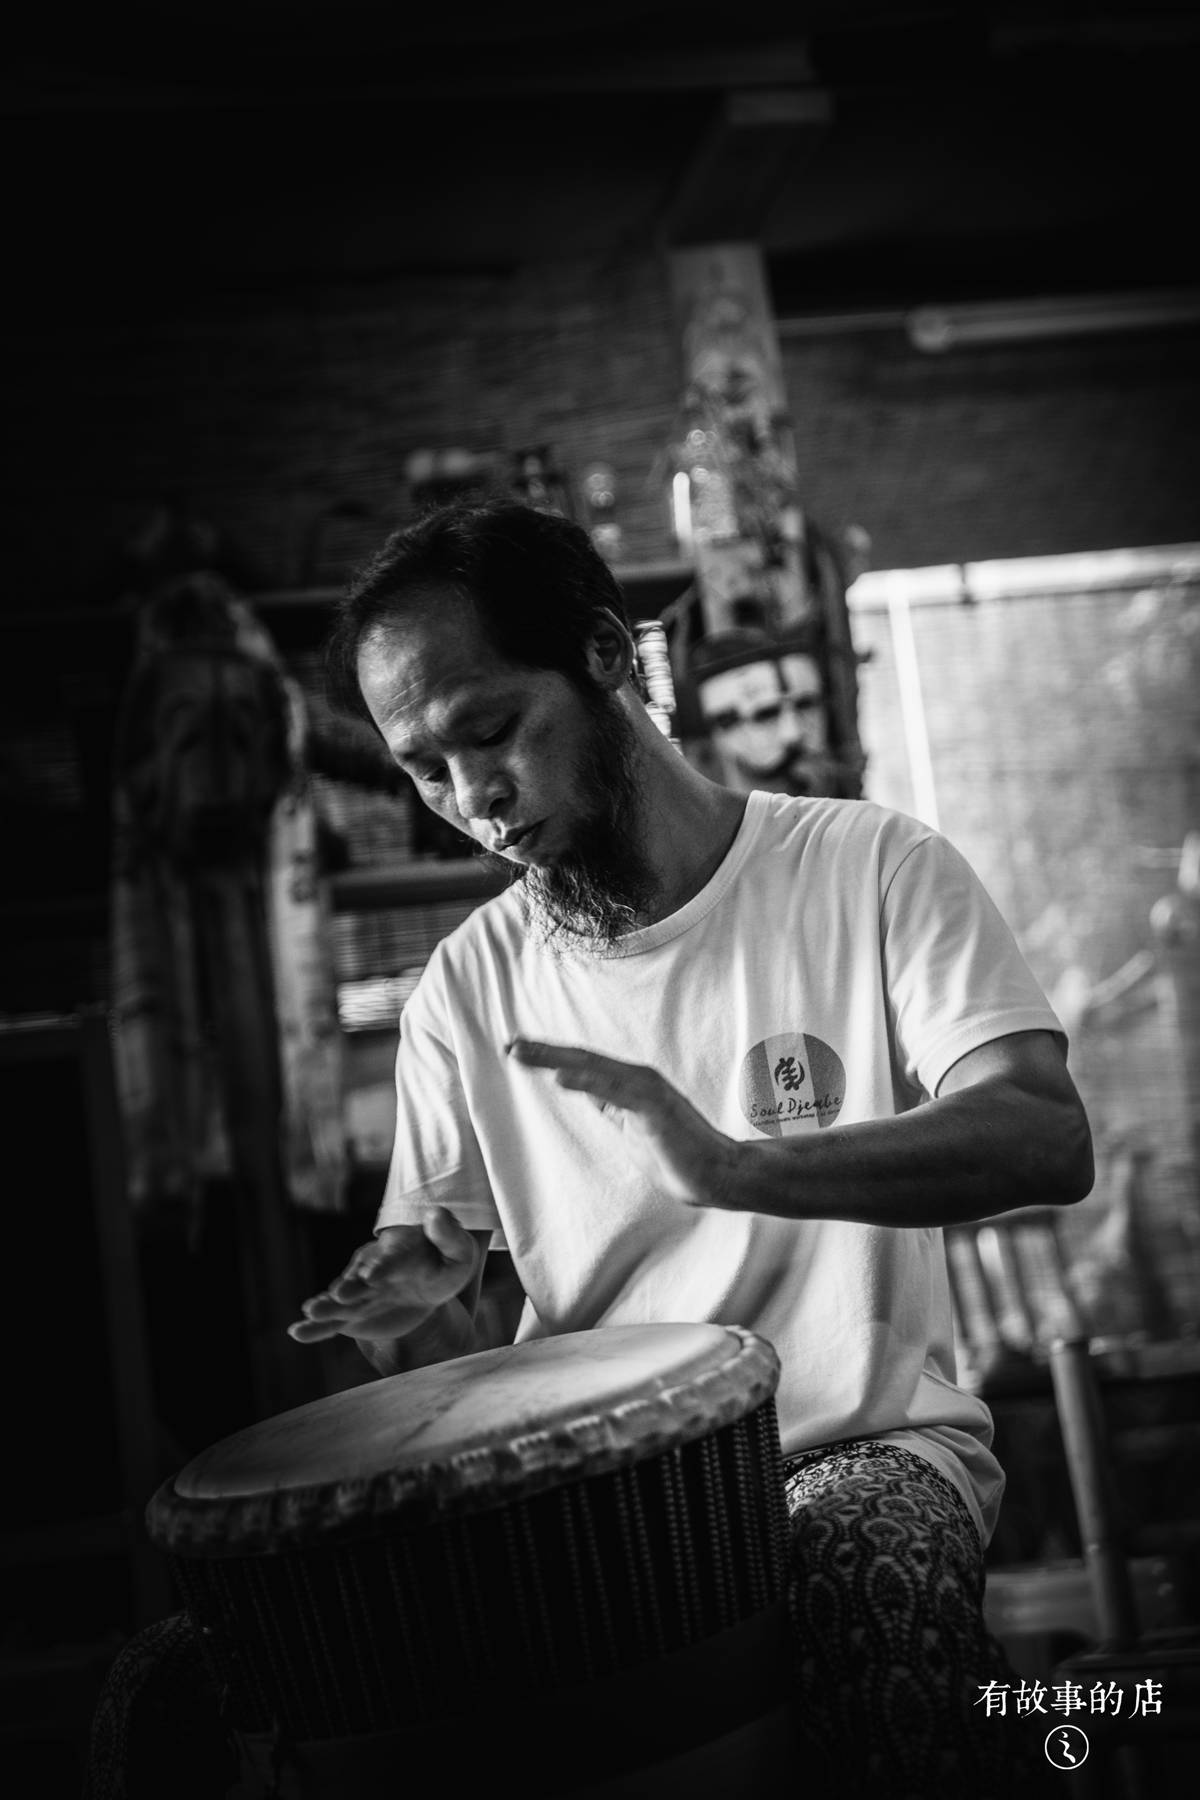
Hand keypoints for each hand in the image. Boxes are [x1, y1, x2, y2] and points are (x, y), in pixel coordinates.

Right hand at [287, 1206, 481, 1343]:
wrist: (423, 1281)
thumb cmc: (442, 1262)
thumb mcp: (457, 1250)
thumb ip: (449, 1235)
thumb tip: (437, 1214)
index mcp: (397, 1254)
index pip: (391, 1260)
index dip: (382, 1267)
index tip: (372, 1275)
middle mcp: (371, 1271)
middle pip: (359, 1280)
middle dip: (350, 1287)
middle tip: (339, 1294)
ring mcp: (360, 1293)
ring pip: (341, 1302)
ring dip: (327, 1307)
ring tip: (310, 1312)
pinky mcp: (353, 1314)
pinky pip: (333, 1323)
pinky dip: (315, 1329)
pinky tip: (296, 1333)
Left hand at [506, 1038, 741, 1209]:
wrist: (717, 1174)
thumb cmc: (676, 1154)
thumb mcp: (630, 1126)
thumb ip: (611, 1105)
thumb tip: (585, 1089)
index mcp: (629, 1085)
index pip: (583, 1065)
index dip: (549, 1057)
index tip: (517, 1052)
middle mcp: (637, 1079)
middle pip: (582, 1059)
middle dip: (543, 1051)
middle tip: (510, 1045)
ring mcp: (646, 1090)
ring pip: (594, 1067)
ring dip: (555, 1058)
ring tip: (523, 1054)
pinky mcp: (654, 1107)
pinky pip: (615, 1090)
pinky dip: (587, 1080)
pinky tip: (560, 1076)